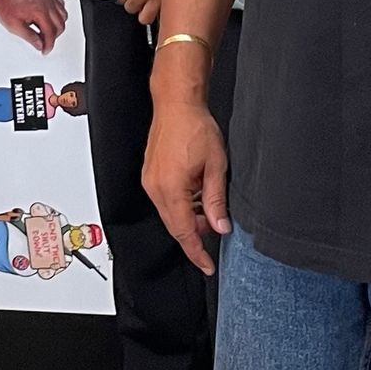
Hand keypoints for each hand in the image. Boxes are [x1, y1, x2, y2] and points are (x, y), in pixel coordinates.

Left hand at [0, 0, 67, 53]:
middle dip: (53, 37)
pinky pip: (61, 4)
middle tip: (44, 42)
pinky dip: (59, 13)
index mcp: (39, 11)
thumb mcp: (14, 26)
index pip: (51, 33)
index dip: (49, 45)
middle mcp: (46, 2)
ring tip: (46, 31)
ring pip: (63, 15)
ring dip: (57, 25)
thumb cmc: (5, 5)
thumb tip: (39, 45)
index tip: (45, 50)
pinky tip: (50, 18)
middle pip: (60, 25)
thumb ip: (29, 37)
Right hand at [142, 97, 227, 275]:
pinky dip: (181, 204)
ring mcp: (150, 181)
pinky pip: (165, 199)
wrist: (177, 103)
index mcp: (171, 189)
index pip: (184, 232)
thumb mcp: (216, 166)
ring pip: (170, 213)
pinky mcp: (150, 174)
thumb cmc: (195, 127)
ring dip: (188, 218)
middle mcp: (155, 188)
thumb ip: (216, 201)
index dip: (197, 252)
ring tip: (208, 208)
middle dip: (194, 234)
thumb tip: (220, 226)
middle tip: (215, 229)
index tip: (207, 266)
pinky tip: (195, 196)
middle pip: (174, 226)